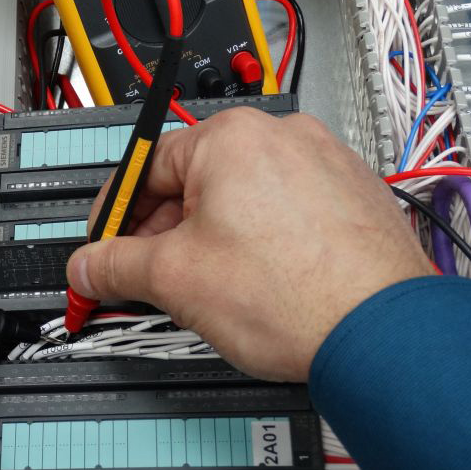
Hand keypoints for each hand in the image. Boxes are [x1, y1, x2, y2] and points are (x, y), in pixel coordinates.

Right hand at [66, 108, 433, 380]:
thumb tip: (89, 266)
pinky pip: (290, 211)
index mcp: (231, 136)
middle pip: (196, 181)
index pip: (146, 167)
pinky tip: (262, 286)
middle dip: (166, 233)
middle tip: (148, 278)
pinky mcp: (356, 198)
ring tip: (211, 290)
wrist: (382, 333)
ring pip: (245, 197)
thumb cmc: (296, 294)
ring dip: (216, 239)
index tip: (105, 247)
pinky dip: (265, 243)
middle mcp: (284, 136)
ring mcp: (327, 164)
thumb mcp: (175, 279)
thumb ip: (117, 265)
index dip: (115, 216)